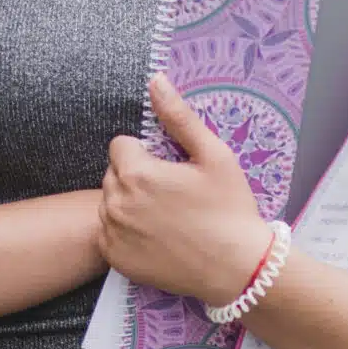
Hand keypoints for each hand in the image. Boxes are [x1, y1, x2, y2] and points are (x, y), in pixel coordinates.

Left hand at [99, 75, 274, 307]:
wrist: (239, 268)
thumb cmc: (230, 209)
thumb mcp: (214, 156)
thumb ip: (179, 117)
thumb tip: (156, 80)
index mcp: (137, 173)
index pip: (121, 146)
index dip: (146, 154)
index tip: (169, 170)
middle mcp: (116, 203)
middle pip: (114, 174)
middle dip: (136, 177)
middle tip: (171, 194)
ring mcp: (114, 234)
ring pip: (110, 203)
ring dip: (128, 204)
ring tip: (165, 217)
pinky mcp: (116, 259)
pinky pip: (108, 233)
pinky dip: (125, 233)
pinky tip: (156, 238)